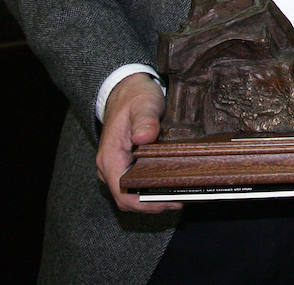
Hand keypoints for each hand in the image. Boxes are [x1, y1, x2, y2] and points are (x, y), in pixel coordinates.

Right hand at [97, 73, 179, 213]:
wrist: (126, 90)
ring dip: (154, 197)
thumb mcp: (143, 104)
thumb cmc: (135, 97)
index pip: (123, 194)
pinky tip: (171, 183)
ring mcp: (117, 167)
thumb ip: (145, 120)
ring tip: (181, 192)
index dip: (146, 204)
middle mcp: (110, 167)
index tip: (171, 201)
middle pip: (128, 199)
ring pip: (132, 194)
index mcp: (110, 157)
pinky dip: (152, 188)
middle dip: (154, 204)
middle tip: (183, 198)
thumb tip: (144, 137)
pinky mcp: (126, 164)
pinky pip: (136, 184)